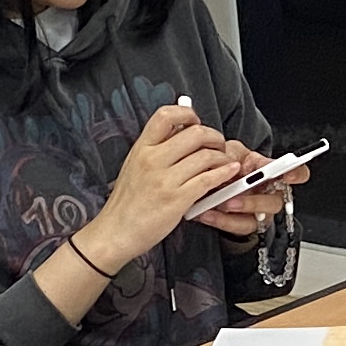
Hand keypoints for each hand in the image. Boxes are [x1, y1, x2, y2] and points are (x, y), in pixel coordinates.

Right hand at [93, 103, 257, 257]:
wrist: (115, 232)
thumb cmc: (127, 202)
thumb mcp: (134, 166)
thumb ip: (156, 148)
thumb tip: (180, 128)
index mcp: (141, 148)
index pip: (165, 116)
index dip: (187, 113)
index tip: (197, 121)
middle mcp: (152, 160)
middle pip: (194, 133)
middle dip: (214, 136)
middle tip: (218, 144)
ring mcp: (164, 180)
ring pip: (206, 156)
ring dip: (222, 157)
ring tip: (225, 162)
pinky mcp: (177, 199)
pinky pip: (208, 179)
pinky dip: (224, 173)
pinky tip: (229, 172)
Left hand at [191, 158, 307, 234]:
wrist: (210, 185)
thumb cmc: (227, 166)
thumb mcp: (230, 152)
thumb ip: (233, 155)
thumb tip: (231, 163)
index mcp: (271, 173)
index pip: (296, 172)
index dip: (297, 174)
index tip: (288, 175)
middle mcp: (270, 193)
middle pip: (275, 202)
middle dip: (254, 202)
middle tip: (234, 199)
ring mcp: (260, 211)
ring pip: (258, 218)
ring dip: (236, 214)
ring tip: (217, 206)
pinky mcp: (246, 224)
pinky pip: (238, 227)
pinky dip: (221, 221)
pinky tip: (206, 213)